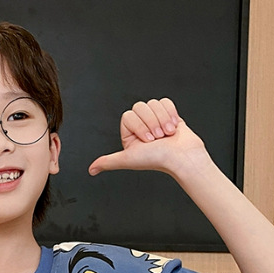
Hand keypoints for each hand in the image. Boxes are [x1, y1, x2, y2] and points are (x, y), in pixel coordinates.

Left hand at [88, 98, 208, 177]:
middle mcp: (142, 127)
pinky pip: (165, 102)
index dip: (139, 126)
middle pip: (140, 106)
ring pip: (153, 103)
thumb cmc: (156, 159)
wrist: (182, 156)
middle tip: (157, 138)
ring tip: (166, 135)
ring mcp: (156, 120)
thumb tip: (91, 170)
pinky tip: (173, 127)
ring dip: (162, 120)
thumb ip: (108, 162)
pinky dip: (171, 114)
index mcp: (130, 135)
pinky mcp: (169, 114)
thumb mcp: (127, 159)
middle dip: (151, 122)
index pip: (128, 115)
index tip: (147, 141)